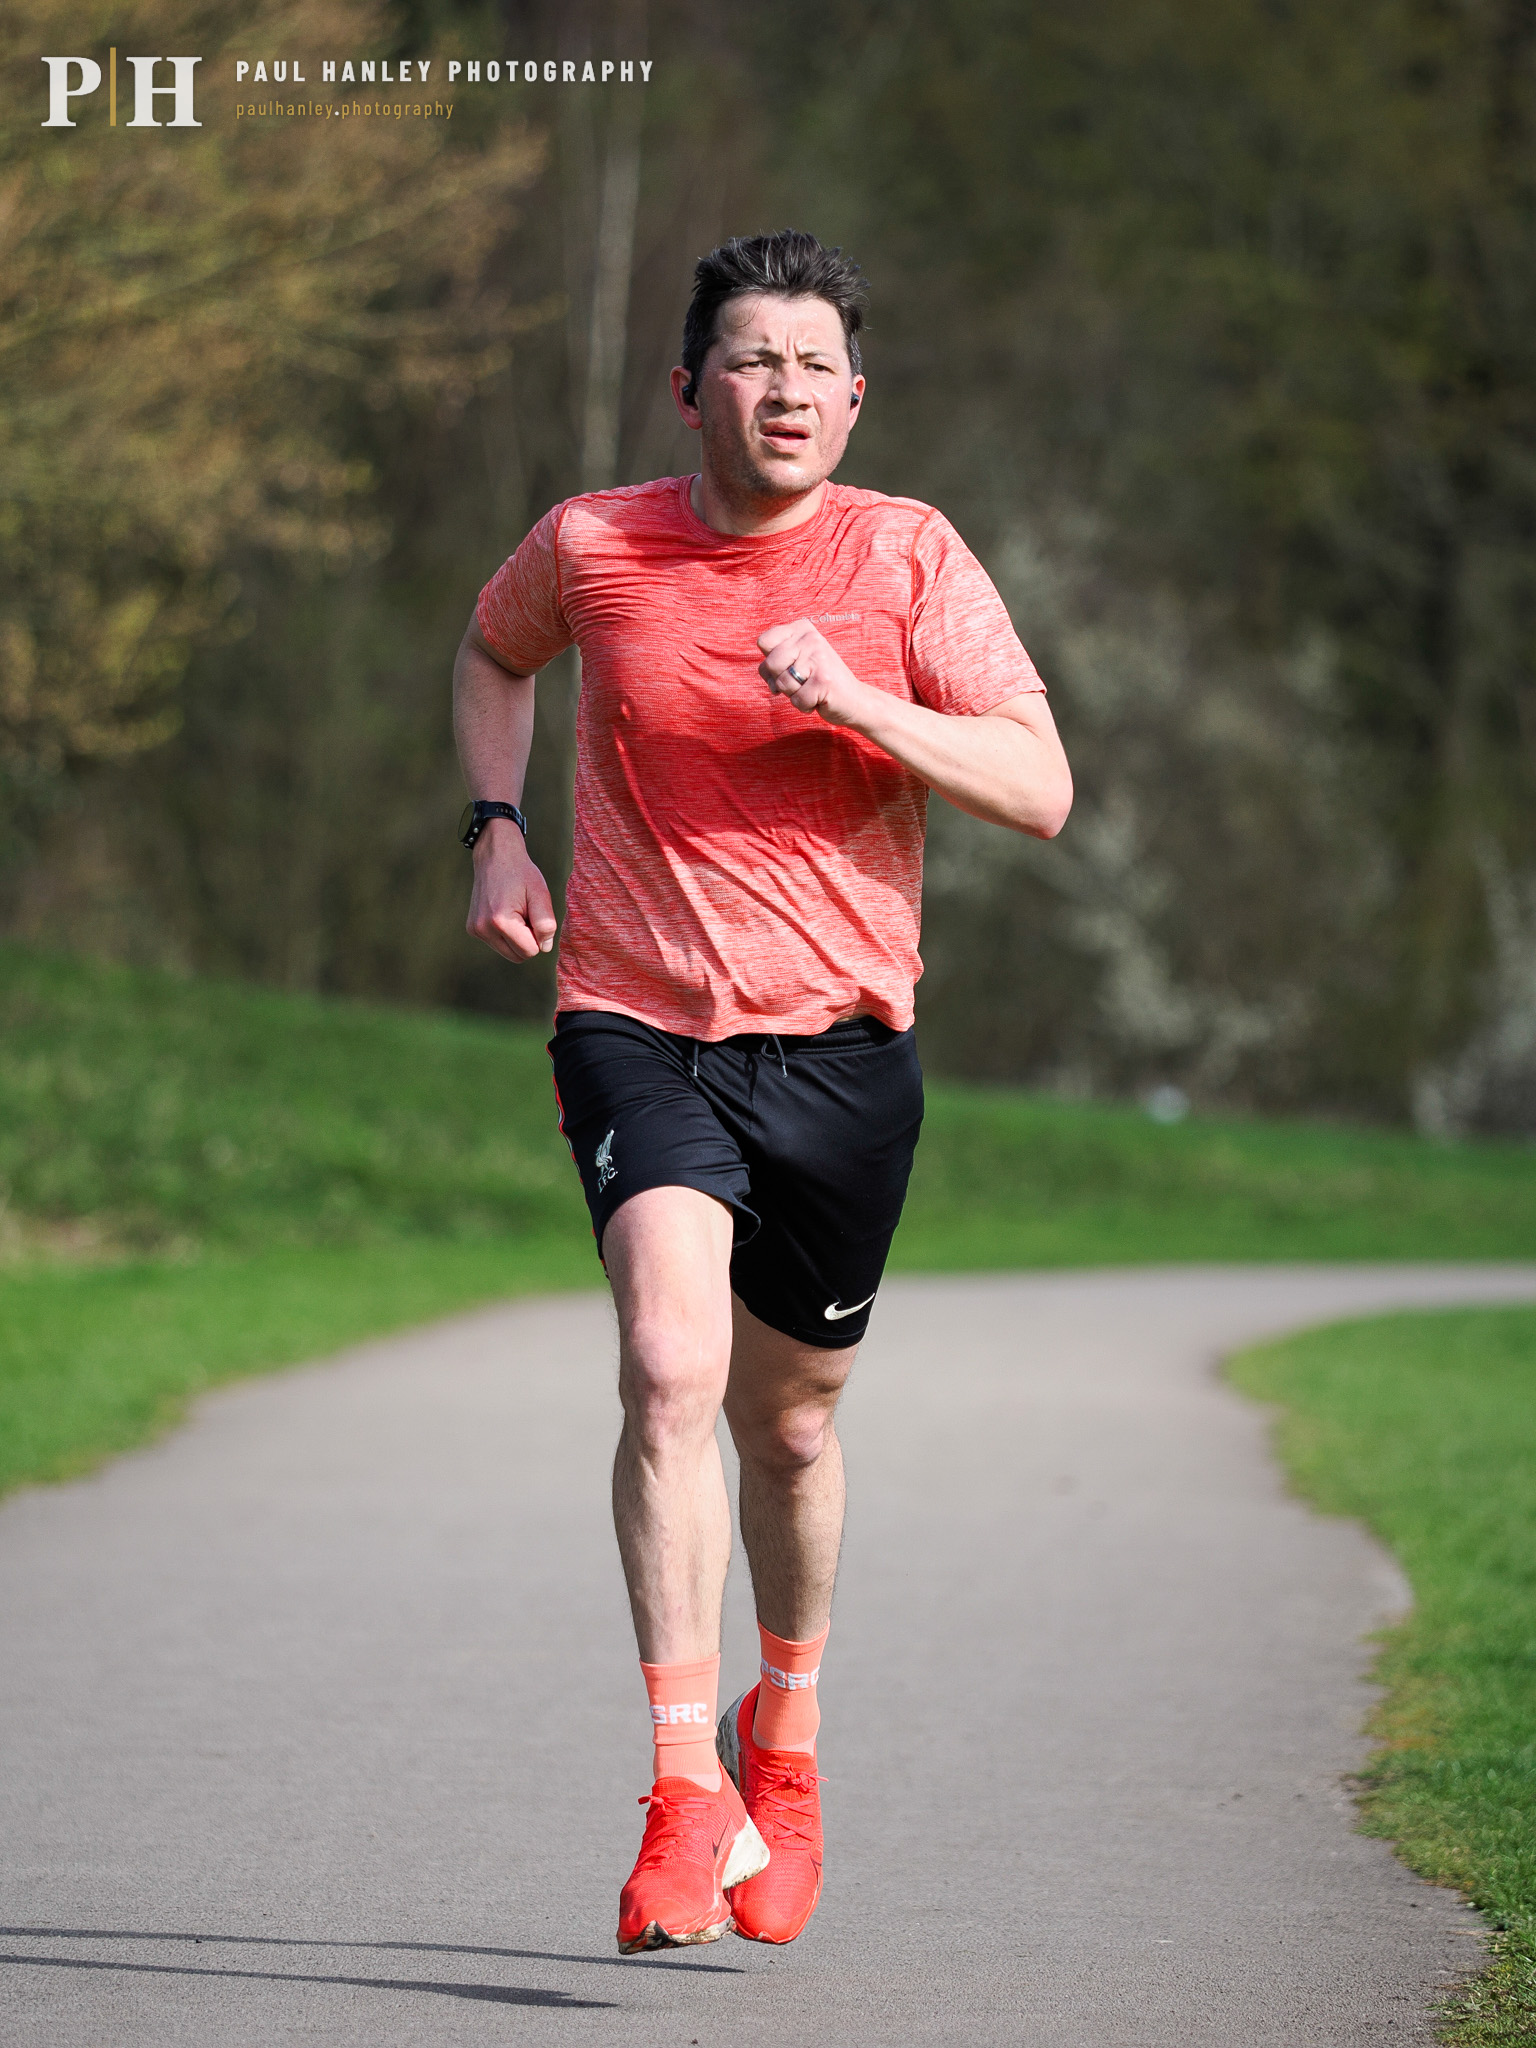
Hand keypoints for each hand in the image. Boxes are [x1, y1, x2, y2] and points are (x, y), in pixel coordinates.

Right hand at [466, 817, 557, 961]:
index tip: (534, 915)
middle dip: (528, 940)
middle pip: (518, 956)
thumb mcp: (540, 894)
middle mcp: (483, 928)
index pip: (530, 951)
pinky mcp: (473, 929)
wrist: (495, 856)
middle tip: (526, 913)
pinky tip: (505, 913)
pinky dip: (506, 934)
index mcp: (500, 921)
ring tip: (516, 912)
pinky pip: (498, 944)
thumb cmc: (520, 873)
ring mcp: (475, 930)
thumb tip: (544, 947)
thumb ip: (546, 924)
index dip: (539, 936)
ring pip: (508, 953)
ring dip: (517, 938)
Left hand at [756, 618, 866, 725]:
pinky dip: (804, 706)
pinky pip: (796, 700)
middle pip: (769, 663)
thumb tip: (764, 670)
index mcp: (802, 628)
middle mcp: (811, 638)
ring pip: (782, 683)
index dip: (769, 662)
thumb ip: (775, 659)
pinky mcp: (824, 680)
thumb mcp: (795, 661)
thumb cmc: (817, 681)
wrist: (854, 699)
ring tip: (811, 689)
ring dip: (793, 694)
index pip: (763, 641)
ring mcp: (818, 658)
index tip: (788, 667)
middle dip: (780, 681)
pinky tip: (818, 699)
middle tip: (801, 681)